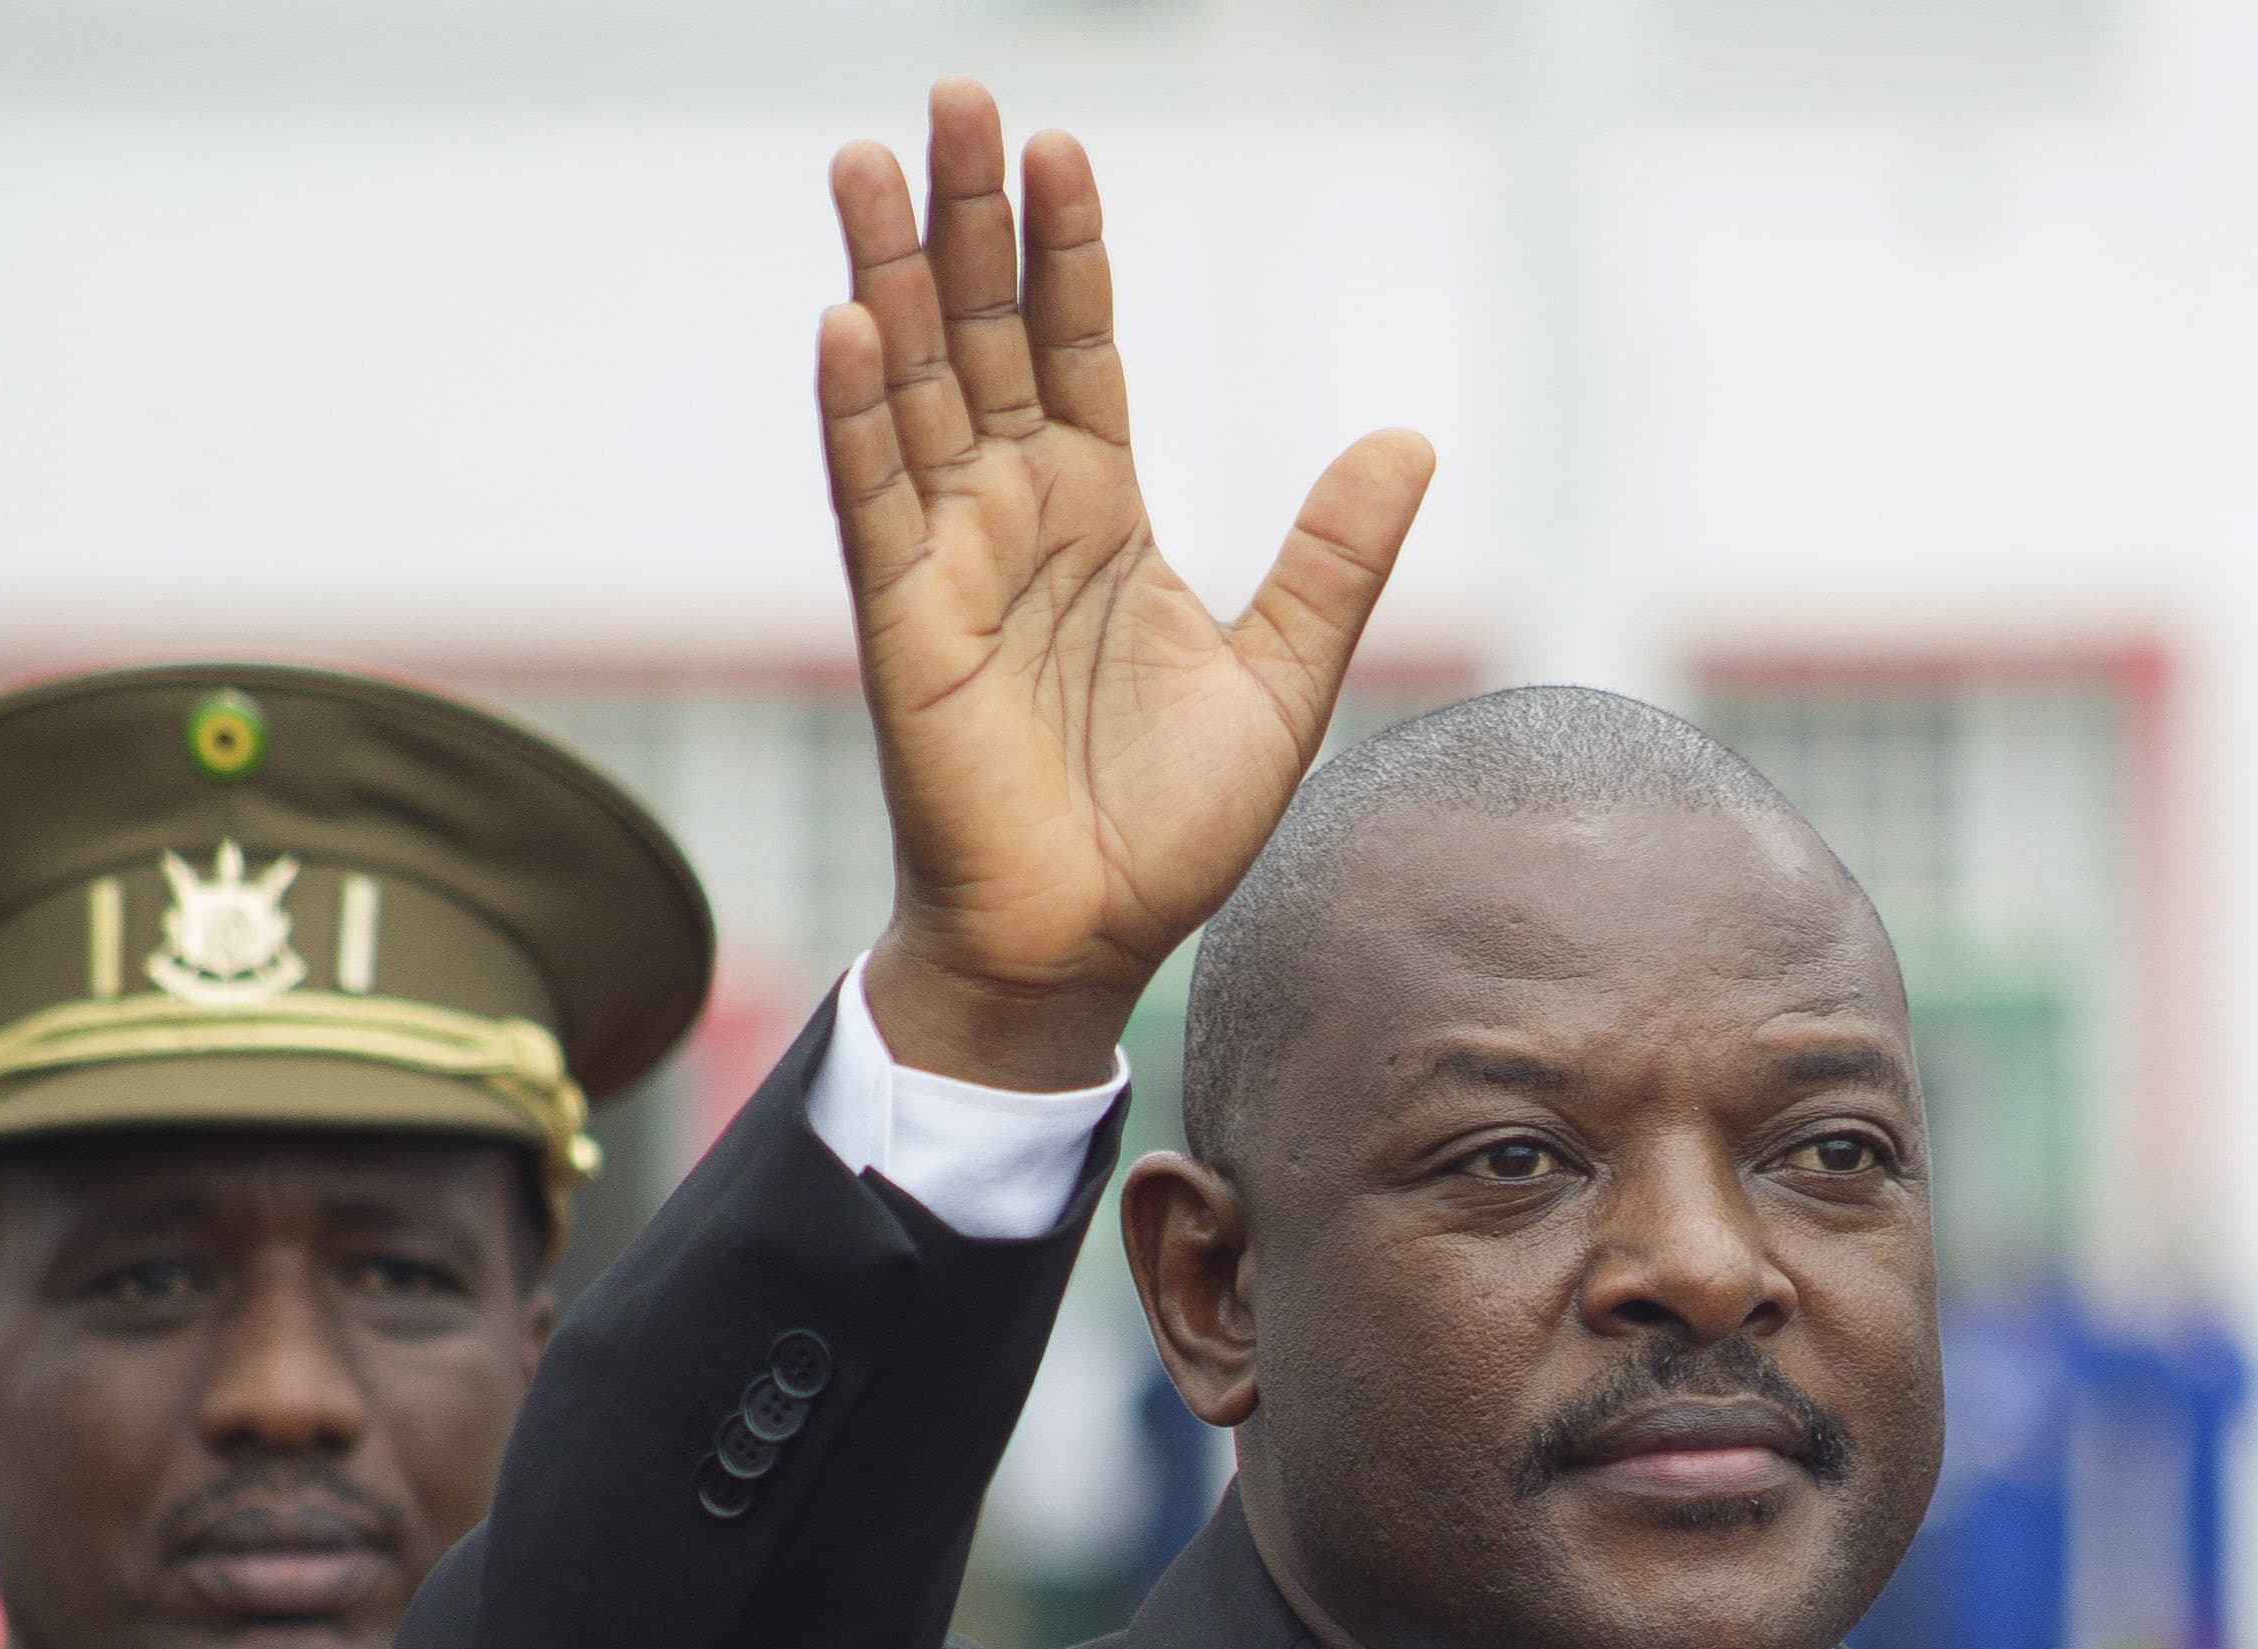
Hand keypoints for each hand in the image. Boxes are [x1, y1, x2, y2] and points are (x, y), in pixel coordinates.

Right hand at [820, 79, 1433, 1089]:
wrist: (1092, 943)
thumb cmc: (1168, 830)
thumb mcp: (1283, 675)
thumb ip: (1333, 555)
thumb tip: (1410, 436)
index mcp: (1099, 517)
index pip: (1077, 350)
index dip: (1068, 250)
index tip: (1059, 145)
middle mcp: (1013, 519)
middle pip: (984, 337)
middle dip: (967, 219)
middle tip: (951, 96)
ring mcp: (950, 564)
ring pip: (913, 392)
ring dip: (889, 278)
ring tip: (863, 161)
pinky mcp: (903, 626)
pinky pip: (874, 501)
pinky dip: (858, 414)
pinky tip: (847, 323)